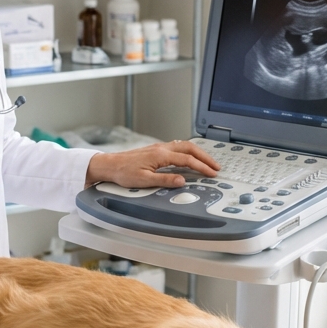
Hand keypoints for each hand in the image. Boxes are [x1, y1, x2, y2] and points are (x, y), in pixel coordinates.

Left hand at [85, 140, 219, 188]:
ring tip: (207, 162)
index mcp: (161, 155)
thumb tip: (182, 181)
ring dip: (198, 153)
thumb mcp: (144, 181)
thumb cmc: (123, 172)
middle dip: (205, 157)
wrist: (110, 165)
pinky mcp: (156, 149)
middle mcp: (161, 148)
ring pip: (184, 146)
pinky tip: (190, 157)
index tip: (212, 173)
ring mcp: (159, 147)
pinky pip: (177, 147)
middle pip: (190, 148)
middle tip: (215, 166)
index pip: (188, 160)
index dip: (202, 167)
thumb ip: (165, 180)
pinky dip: (188, 151)